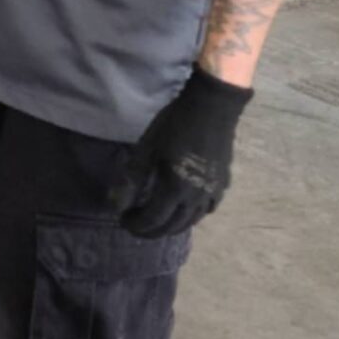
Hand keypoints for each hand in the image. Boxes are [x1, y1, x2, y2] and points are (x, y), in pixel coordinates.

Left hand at [112, 68, 252, 237]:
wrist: (211, 108)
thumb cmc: (174, 125)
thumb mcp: (146, 149)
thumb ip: (132, 179)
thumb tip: (116, 206)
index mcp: (176, 190)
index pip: (153, 220)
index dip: (137, 225)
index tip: (123, 220)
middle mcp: (197, 198)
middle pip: (173, 226)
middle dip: (152, 230)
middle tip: (137, 225)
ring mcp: (213, 193)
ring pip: (192, 221)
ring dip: (172, 226)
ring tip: (157, 221)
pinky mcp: (223, 185)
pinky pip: (207, 210)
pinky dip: (192, 216)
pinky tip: (184, 209)